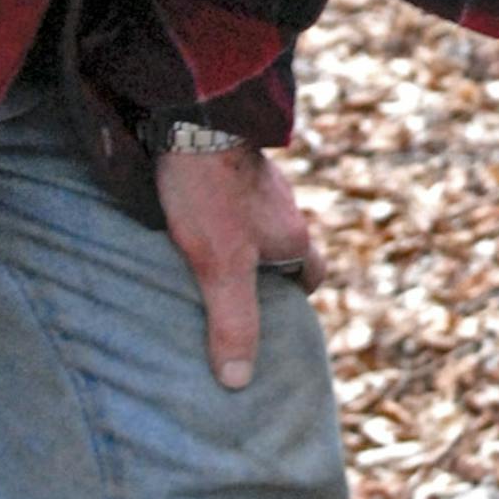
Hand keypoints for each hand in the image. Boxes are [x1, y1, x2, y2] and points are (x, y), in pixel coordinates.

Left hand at [154, 144, 326, 391]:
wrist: (194, 118)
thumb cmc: (210, 192)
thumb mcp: (221, 266)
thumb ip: (232, 321)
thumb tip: (238, 380)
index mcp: (292, 235)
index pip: (312, 274)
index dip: (298, 297)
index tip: (277, 316)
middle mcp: (283, 206)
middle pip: (283, 248)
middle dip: (265, 271)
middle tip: (233, 293)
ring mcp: (256, 181)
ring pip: (256, 220)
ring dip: (238, 238)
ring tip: (200, 258)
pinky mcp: (227, 160)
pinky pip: (230, 195)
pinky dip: (217, 209)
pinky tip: (185, 215)